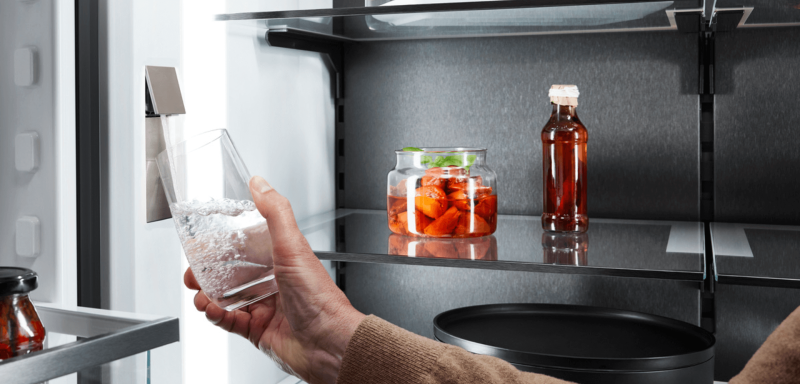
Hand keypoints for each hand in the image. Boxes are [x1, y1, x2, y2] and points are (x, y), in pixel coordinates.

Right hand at [184, 176, 365, 383]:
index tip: (201, 246)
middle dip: (207, 274)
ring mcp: (265, 307)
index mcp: (282, 259)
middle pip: (231, 274)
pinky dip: (216, 316)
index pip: (245, 247)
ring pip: (226, 298)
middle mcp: (274, 283)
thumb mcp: (293, 246)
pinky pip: (230, 321)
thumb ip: (275, 213)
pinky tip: (212, 311)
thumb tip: (261, 184)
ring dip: (208, 296)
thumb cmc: (319, 297)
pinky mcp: (259, 330)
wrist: (328, 342)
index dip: (221, 246)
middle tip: (193, 275)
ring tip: (200, 295)